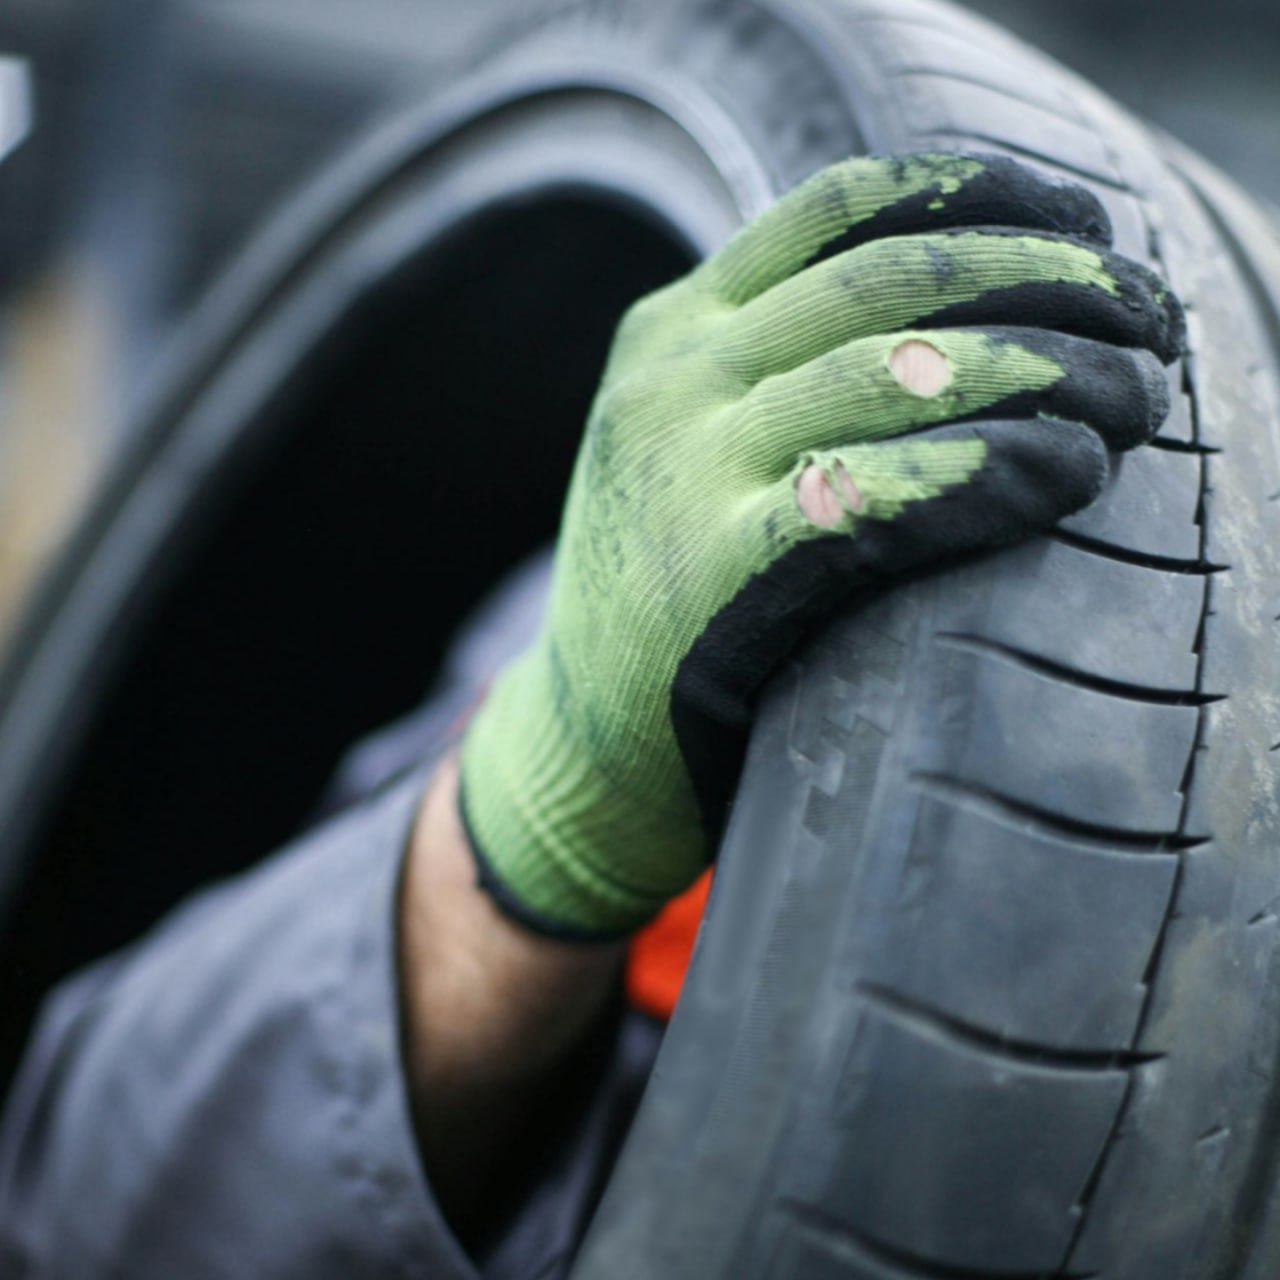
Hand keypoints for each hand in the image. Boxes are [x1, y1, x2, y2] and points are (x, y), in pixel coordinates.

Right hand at [459, 152, 1182, 936]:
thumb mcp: (684, 437)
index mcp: (670, 327)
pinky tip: (1068, 471)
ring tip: (1133, 397)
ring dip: (1045, 370)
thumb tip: (962, 310)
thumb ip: (770, 361)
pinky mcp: (716, 572)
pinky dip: (994, 471)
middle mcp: (673, 379)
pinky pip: (881, 492)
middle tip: (1146, 315)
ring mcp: (686, 469)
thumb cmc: (667, 583)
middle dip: (1044, 278)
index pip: (836, 210)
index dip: (980, 195)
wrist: (576, 733)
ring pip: (897, 370)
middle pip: (888, 280)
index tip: (1084, 227)